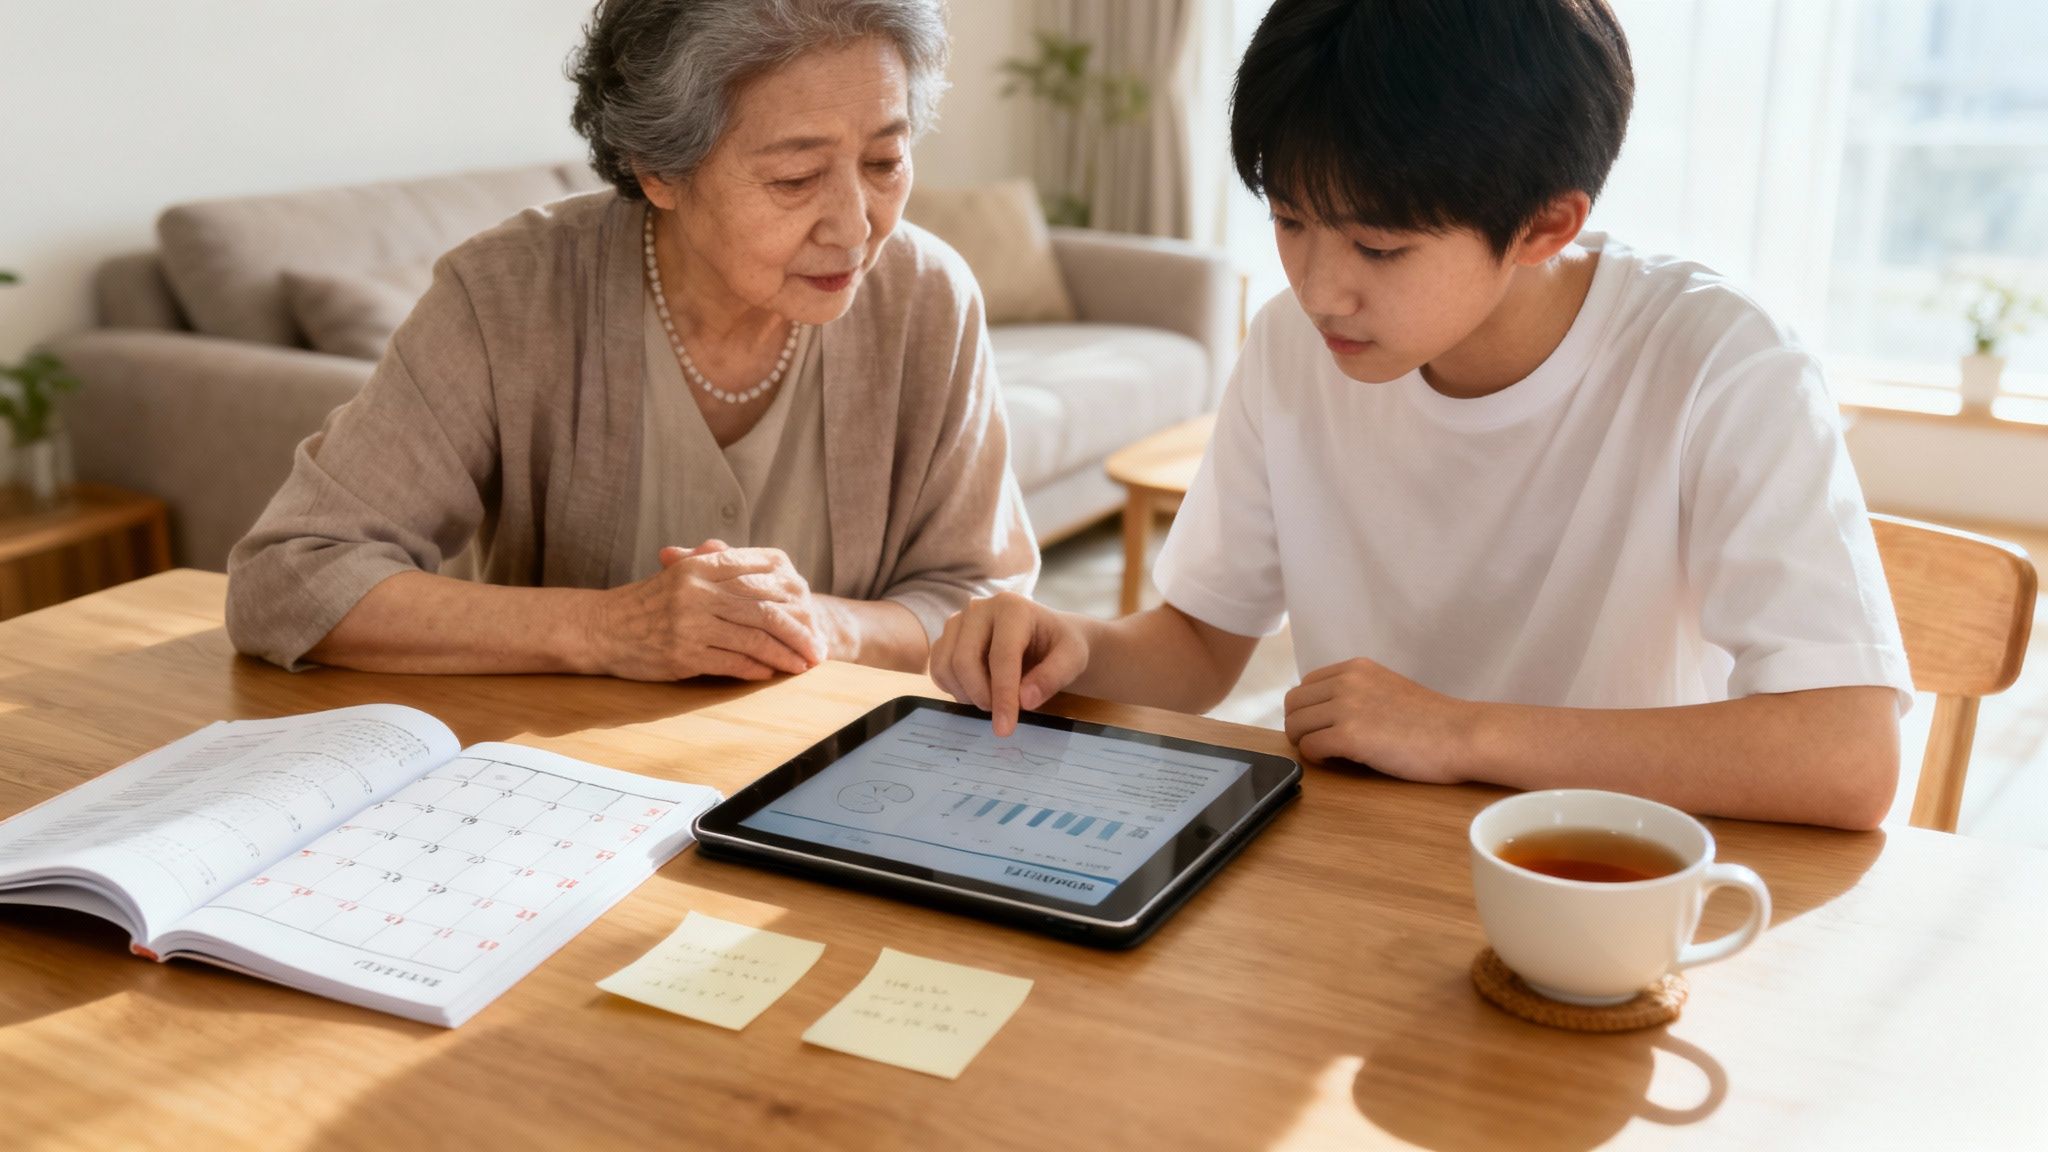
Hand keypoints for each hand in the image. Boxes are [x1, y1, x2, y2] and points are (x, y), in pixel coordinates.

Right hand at [589, 541, 827, 680]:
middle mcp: (698, 592)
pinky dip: (755, 669)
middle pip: (765, 610)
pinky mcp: (683, 654)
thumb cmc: (646, 602)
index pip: (761, 573)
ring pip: (753, 639)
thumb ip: (720, 568)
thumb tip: (772, 570)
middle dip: (799, 632)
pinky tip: (771, 673)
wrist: (600, 627)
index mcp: (701, 567)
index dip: (793, 593)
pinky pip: (730, 662)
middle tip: (819, 648)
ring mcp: (690, 624)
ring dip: (784, 655)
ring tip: (803, 665)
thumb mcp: (681, 574)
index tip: (812, 610)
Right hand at [931, 592, 1088, 735]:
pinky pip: (937, 669)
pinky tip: (978, 691)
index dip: (1003, 695)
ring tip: (993, 700)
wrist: (1048, 636)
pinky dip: (954, 689)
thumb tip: (1025, 700)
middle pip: (964, 660)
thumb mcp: (1073, 659)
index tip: (1005, 728)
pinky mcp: (947, 637)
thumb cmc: (1060, 646)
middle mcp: (979, 608)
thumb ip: (1053, 677)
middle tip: (1002, 714)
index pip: (1001, 657)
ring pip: (945, 666)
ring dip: (967, 694)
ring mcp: (958, 621)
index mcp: (1012, 607)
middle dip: (981, 696)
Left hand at [1282, 657, 1477, 782]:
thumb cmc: (1433, 720)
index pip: (1306, 685)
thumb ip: (1357, 692)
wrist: (1462, 735)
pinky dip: (1317, 759)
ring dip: (1306, 744)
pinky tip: (1338, 761)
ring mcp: (1346, 707)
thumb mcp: (1387, 688)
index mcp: (1356, 668)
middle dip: (1300, 727)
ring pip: (1296, 727)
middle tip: (1320, 745)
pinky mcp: (1349, 736)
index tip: (1322, 727)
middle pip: (1293, 705)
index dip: (1308, 710)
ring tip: (1331, 754)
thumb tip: (1324, 711)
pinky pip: (1310, 748)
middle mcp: (1347, 681)